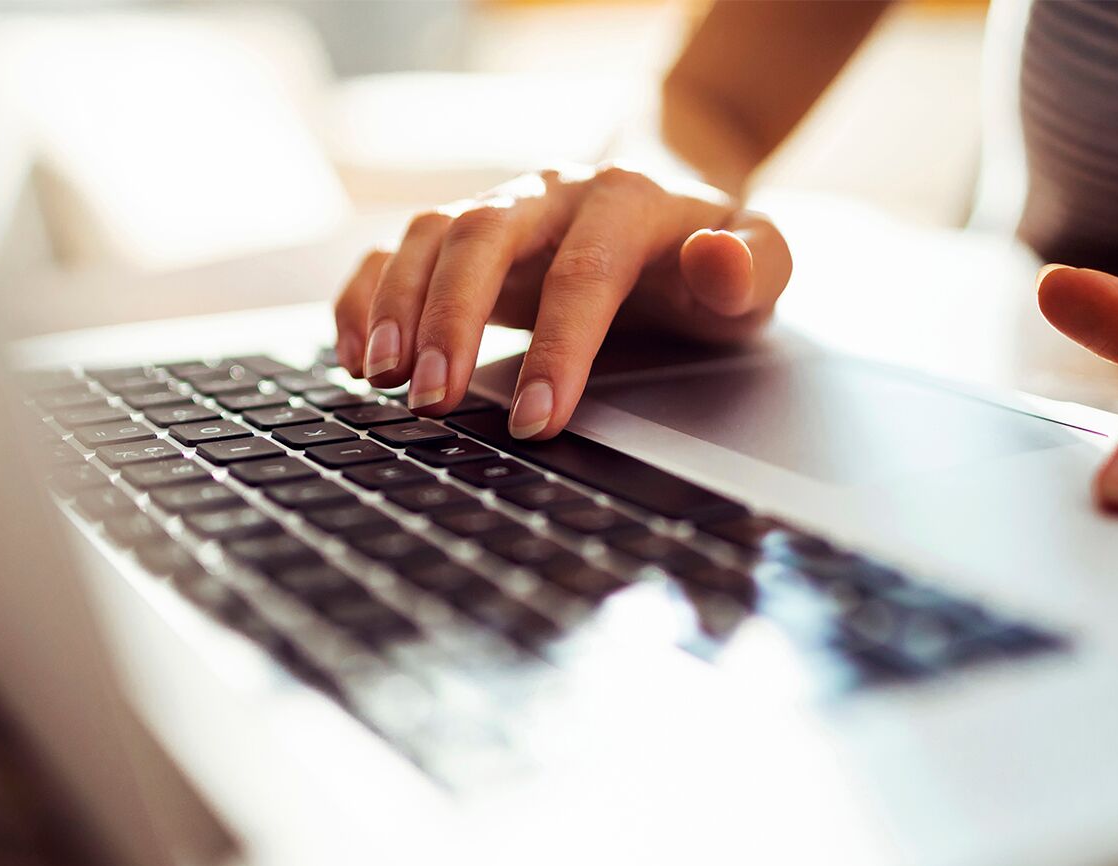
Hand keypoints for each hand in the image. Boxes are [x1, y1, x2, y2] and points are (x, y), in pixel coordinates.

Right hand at [332, 164, 791, 438]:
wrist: (673, 204)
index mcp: (628, 200)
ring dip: (397, 305)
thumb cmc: (711, 257)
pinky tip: (355, 355)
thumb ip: (756, 265)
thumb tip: (718, 261)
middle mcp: (553, 193)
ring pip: (429, 234)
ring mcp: (501, 207)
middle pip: (484, 235)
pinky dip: (364, 295)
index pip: (584, 272)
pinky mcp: (463, 236)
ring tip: (383, 380)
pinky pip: (395, 249)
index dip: (558, 348)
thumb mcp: (762, 264)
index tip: (539, 421)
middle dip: (451, 319)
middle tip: (434, 401)